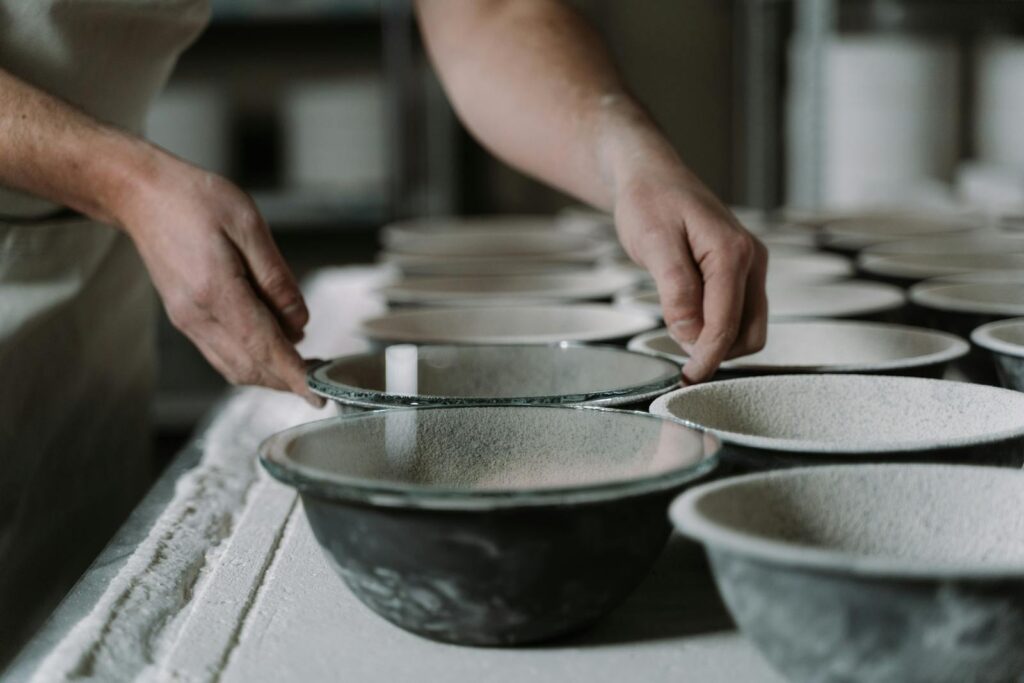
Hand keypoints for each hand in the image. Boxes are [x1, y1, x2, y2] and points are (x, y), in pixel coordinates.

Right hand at [116, 151, 323, 405]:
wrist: (141, 194)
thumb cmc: (195, 200)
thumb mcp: (249, 225)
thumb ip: (276, 278)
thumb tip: (300, 323)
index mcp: (215, 291)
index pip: (262, 347)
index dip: (294, 376)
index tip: (320, 395)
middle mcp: (197, 316)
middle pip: (250, 367)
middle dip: (288, 381)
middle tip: (324, 380)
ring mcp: (188, 321)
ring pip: (235, 368)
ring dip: (271, 375)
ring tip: (306, 367)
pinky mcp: (186, 319)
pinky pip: (222, 355)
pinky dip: (252, 361)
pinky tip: (274, 347)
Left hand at [614, 172, 767, 383]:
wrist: (651, 174)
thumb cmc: (648, 202)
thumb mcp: (654, 245)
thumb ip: (677, 290)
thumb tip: (693, 335)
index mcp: (733, 253)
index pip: (727, 323)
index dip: (707, 357)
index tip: (686, 380)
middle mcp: (752, 259)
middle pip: (750, 332)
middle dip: (718, 353)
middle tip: (680, 362)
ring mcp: (751, 264)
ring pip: (749, 325)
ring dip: (719, 342)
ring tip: (680, 335)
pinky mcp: (742, 269)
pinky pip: (740, 310)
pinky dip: (719, 326)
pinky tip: (688, 322)